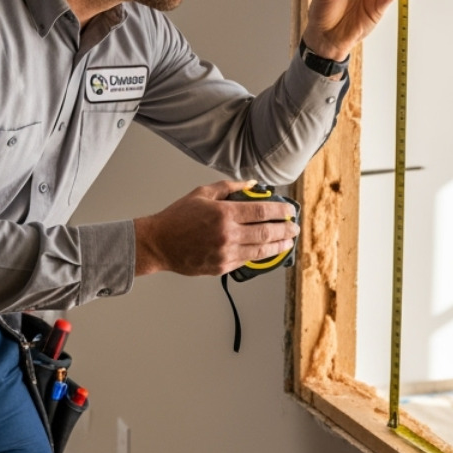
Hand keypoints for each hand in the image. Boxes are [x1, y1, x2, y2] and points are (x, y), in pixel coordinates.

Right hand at [133, 180, 299, 276]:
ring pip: (261, 250)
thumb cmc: (178, 217)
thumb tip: (253, 185)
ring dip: (278, 246)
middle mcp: (227, 234)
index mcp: (224, 213)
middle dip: (285, 230)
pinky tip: (268, 252)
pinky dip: (261, 256)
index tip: (290, 211)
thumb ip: (230, 187)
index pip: (262, 211)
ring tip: (288, 242)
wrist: (158, 243)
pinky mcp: (221, 267)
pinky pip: (247, 261)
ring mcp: (225, 253)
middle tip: (295, 228)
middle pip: (266, 232)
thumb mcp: (202, 193)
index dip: (281, 211)